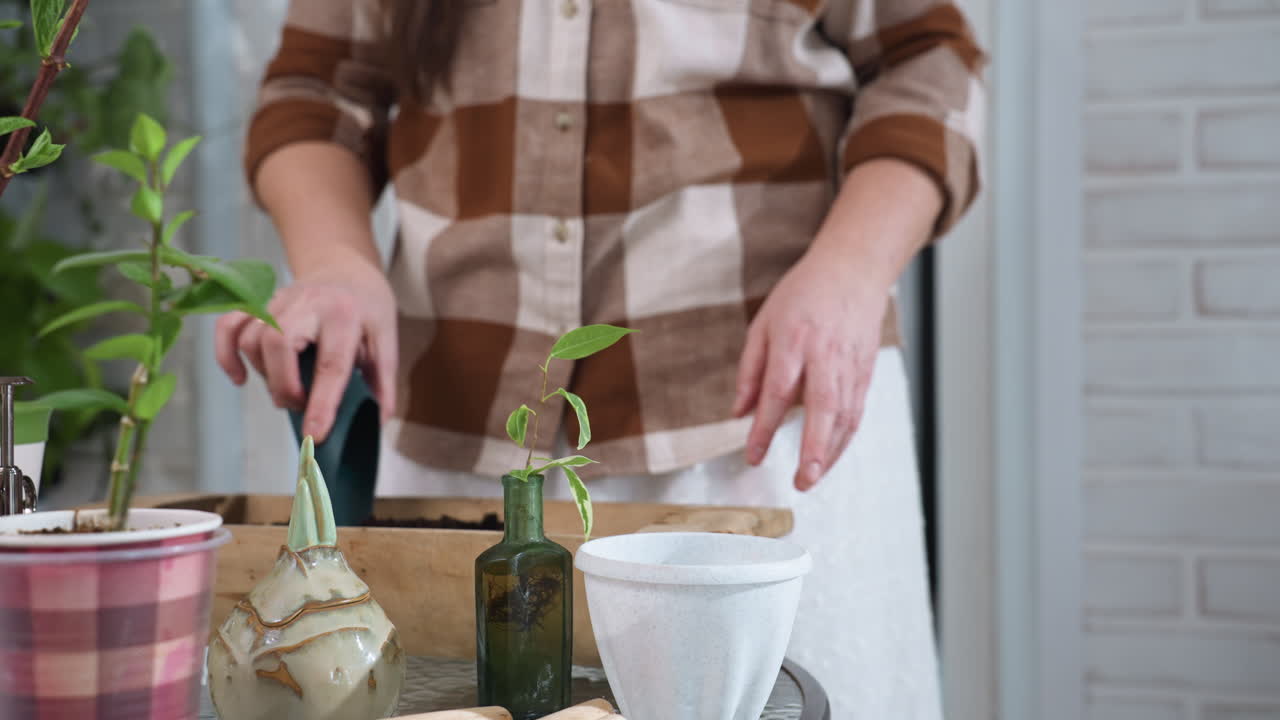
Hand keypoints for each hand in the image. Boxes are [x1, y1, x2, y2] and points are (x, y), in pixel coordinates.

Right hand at [214, 263, 397, 442]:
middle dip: (285, 386)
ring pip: (252, 339)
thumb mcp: (385, 340)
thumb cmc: (366, 307)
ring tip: (288, 388)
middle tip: (300, 404)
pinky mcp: (258, 302)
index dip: (321, 404)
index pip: (330, 364)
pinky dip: (226, 354)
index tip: (314, 434)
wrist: (346, 268)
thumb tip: (378, 421)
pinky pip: (228, 325)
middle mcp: (307, 303)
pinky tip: (240, 378)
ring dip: (265, 375)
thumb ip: (381, 382)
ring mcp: (278, 300)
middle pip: (277, 345)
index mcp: (344, 314)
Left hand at [732, 246, 887, 490]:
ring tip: (811, 479)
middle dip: (813, 449)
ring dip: (829, 453)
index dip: (765, 428)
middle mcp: (825, 354)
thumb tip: (738, 413)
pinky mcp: (867, 371)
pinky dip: (843, 439)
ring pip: (844, 416)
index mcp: (793, 340)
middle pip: (822, 408)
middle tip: (800, 481)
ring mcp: (851, 364)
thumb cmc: (804, 294)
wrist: (853, 270)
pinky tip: (829, 457)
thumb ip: (750, 370)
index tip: (754, 455)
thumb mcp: (764, 323)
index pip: (777, 392)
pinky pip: (856, 412)